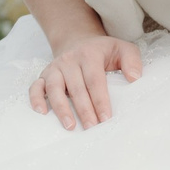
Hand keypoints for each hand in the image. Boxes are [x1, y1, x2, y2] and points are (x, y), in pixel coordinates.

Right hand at [30, 34, 144, 128]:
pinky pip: (35, 87)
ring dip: (61, 108)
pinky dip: (36, 99)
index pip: (94, 80)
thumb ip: (132, 60)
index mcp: (89, 54)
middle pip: (76, 87)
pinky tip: (42, 113)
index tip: (106, 118)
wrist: (78, 41)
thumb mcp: (122, 49)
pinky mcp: (44, 75)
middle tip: (92, 127)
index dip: (100, 99)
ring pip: (54, 88)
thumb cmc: (103, 51)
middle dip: (84, 109)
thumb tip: (134, 78)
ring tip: (70, 126)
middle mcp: (69, 60)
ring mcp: (54, 68)